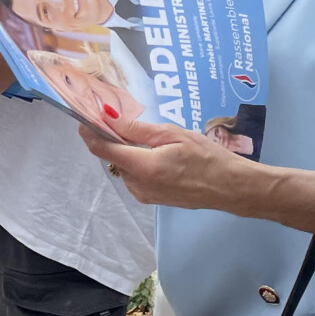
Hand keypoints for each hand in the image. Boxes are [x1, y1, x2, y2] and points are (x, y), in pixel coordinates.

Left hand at [79, 113, 256, 211]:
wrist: (229, 187)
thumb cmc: (206, 156)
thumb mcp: (173, 134)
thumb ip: (136, 128)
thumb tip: (107, 116)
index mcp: (144, 167)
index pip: (103, 149)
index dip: (90, 132)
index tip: (85, 117)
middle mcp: (138, 185)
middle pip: (113, 156)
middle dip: (115, 138)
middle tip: (127, 120)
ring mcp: (144, 195)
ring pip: (124, 166)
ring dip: (129, 151)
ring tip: (153, 140)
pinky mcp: (151, 199)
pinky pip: (135, 176)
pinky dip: (139, 162)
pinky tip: (159, 155)